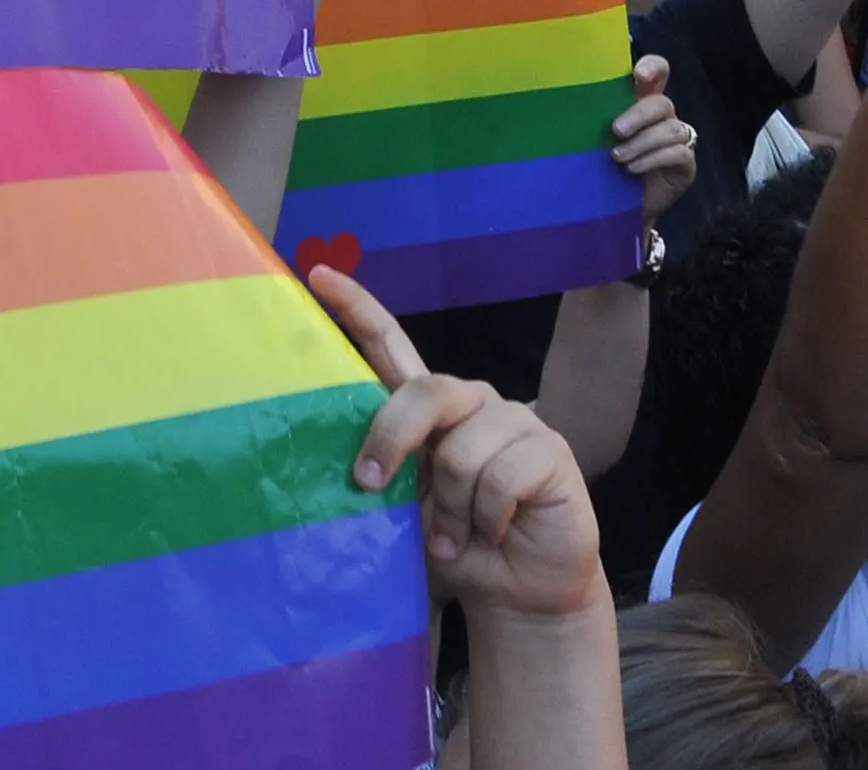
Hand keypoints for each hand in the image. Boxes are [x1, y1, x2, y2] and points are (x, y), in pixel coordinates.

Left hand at [317, 267, 608, 621]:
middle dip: (391, 440)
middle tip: (369, 486)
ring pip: (460, 452)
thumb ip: (385, 478)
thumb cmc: (455, 546)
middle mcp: (470, 403)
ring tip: (456, 536)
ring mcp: (513, 420)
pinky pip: (500, 479)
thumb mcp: (404, 514)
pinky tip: (496, 532)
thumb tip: (350, 469)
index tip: (317, 276)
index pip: (391, 345)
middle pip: (424, 391)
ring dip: (449, 510)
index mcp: (428, 411)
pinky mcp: (549, 448)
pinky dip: (486, 519)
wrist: (520, 591)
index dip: (357, 309)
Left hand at [607, 54, 696, 224]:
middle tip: (615, 131)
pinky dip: (654, 159)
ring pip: (671, 129)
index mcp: (641, 102)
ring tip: (617, 157)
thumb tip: (566, 98)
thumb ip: (592, 117)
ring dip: (642, 143)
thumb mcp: (594, 137)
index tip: (639, 75)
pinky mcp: (685, 164)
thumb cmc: (601, 165)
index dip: (653, 67)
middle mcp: (662, 117)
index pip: (658, 72)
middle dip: (638, 115)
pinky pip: (679, 153)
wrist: (615, 207)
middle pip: (662, 103)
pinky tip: (633, 168)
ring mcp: (678, 140)